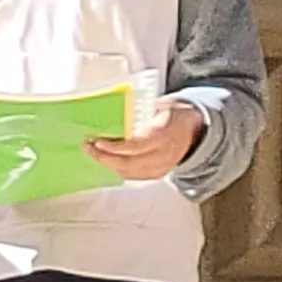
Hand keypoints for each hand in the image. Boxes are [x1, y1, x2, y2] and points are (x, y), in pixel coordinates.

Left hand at [85, 101, 205, 182]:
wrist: (193, 132)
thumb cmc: (173, 117)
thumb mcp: (161, 107)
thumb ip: (142, 110)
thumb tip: (116, 106)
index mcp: (163, 137)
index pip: (135, 147)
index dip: (115, 148)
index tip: (97, 142)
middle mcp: (162, 156)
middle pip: (129, 163)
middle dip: (104, 158)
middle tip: (87, 148)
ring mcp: (160, 168)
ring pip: (129, 172)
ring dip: (108, 164)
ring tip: (92, 153)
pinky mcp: (157, 174)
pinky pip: (133, 176)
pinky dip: (117, 169)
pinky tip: (106, 161)